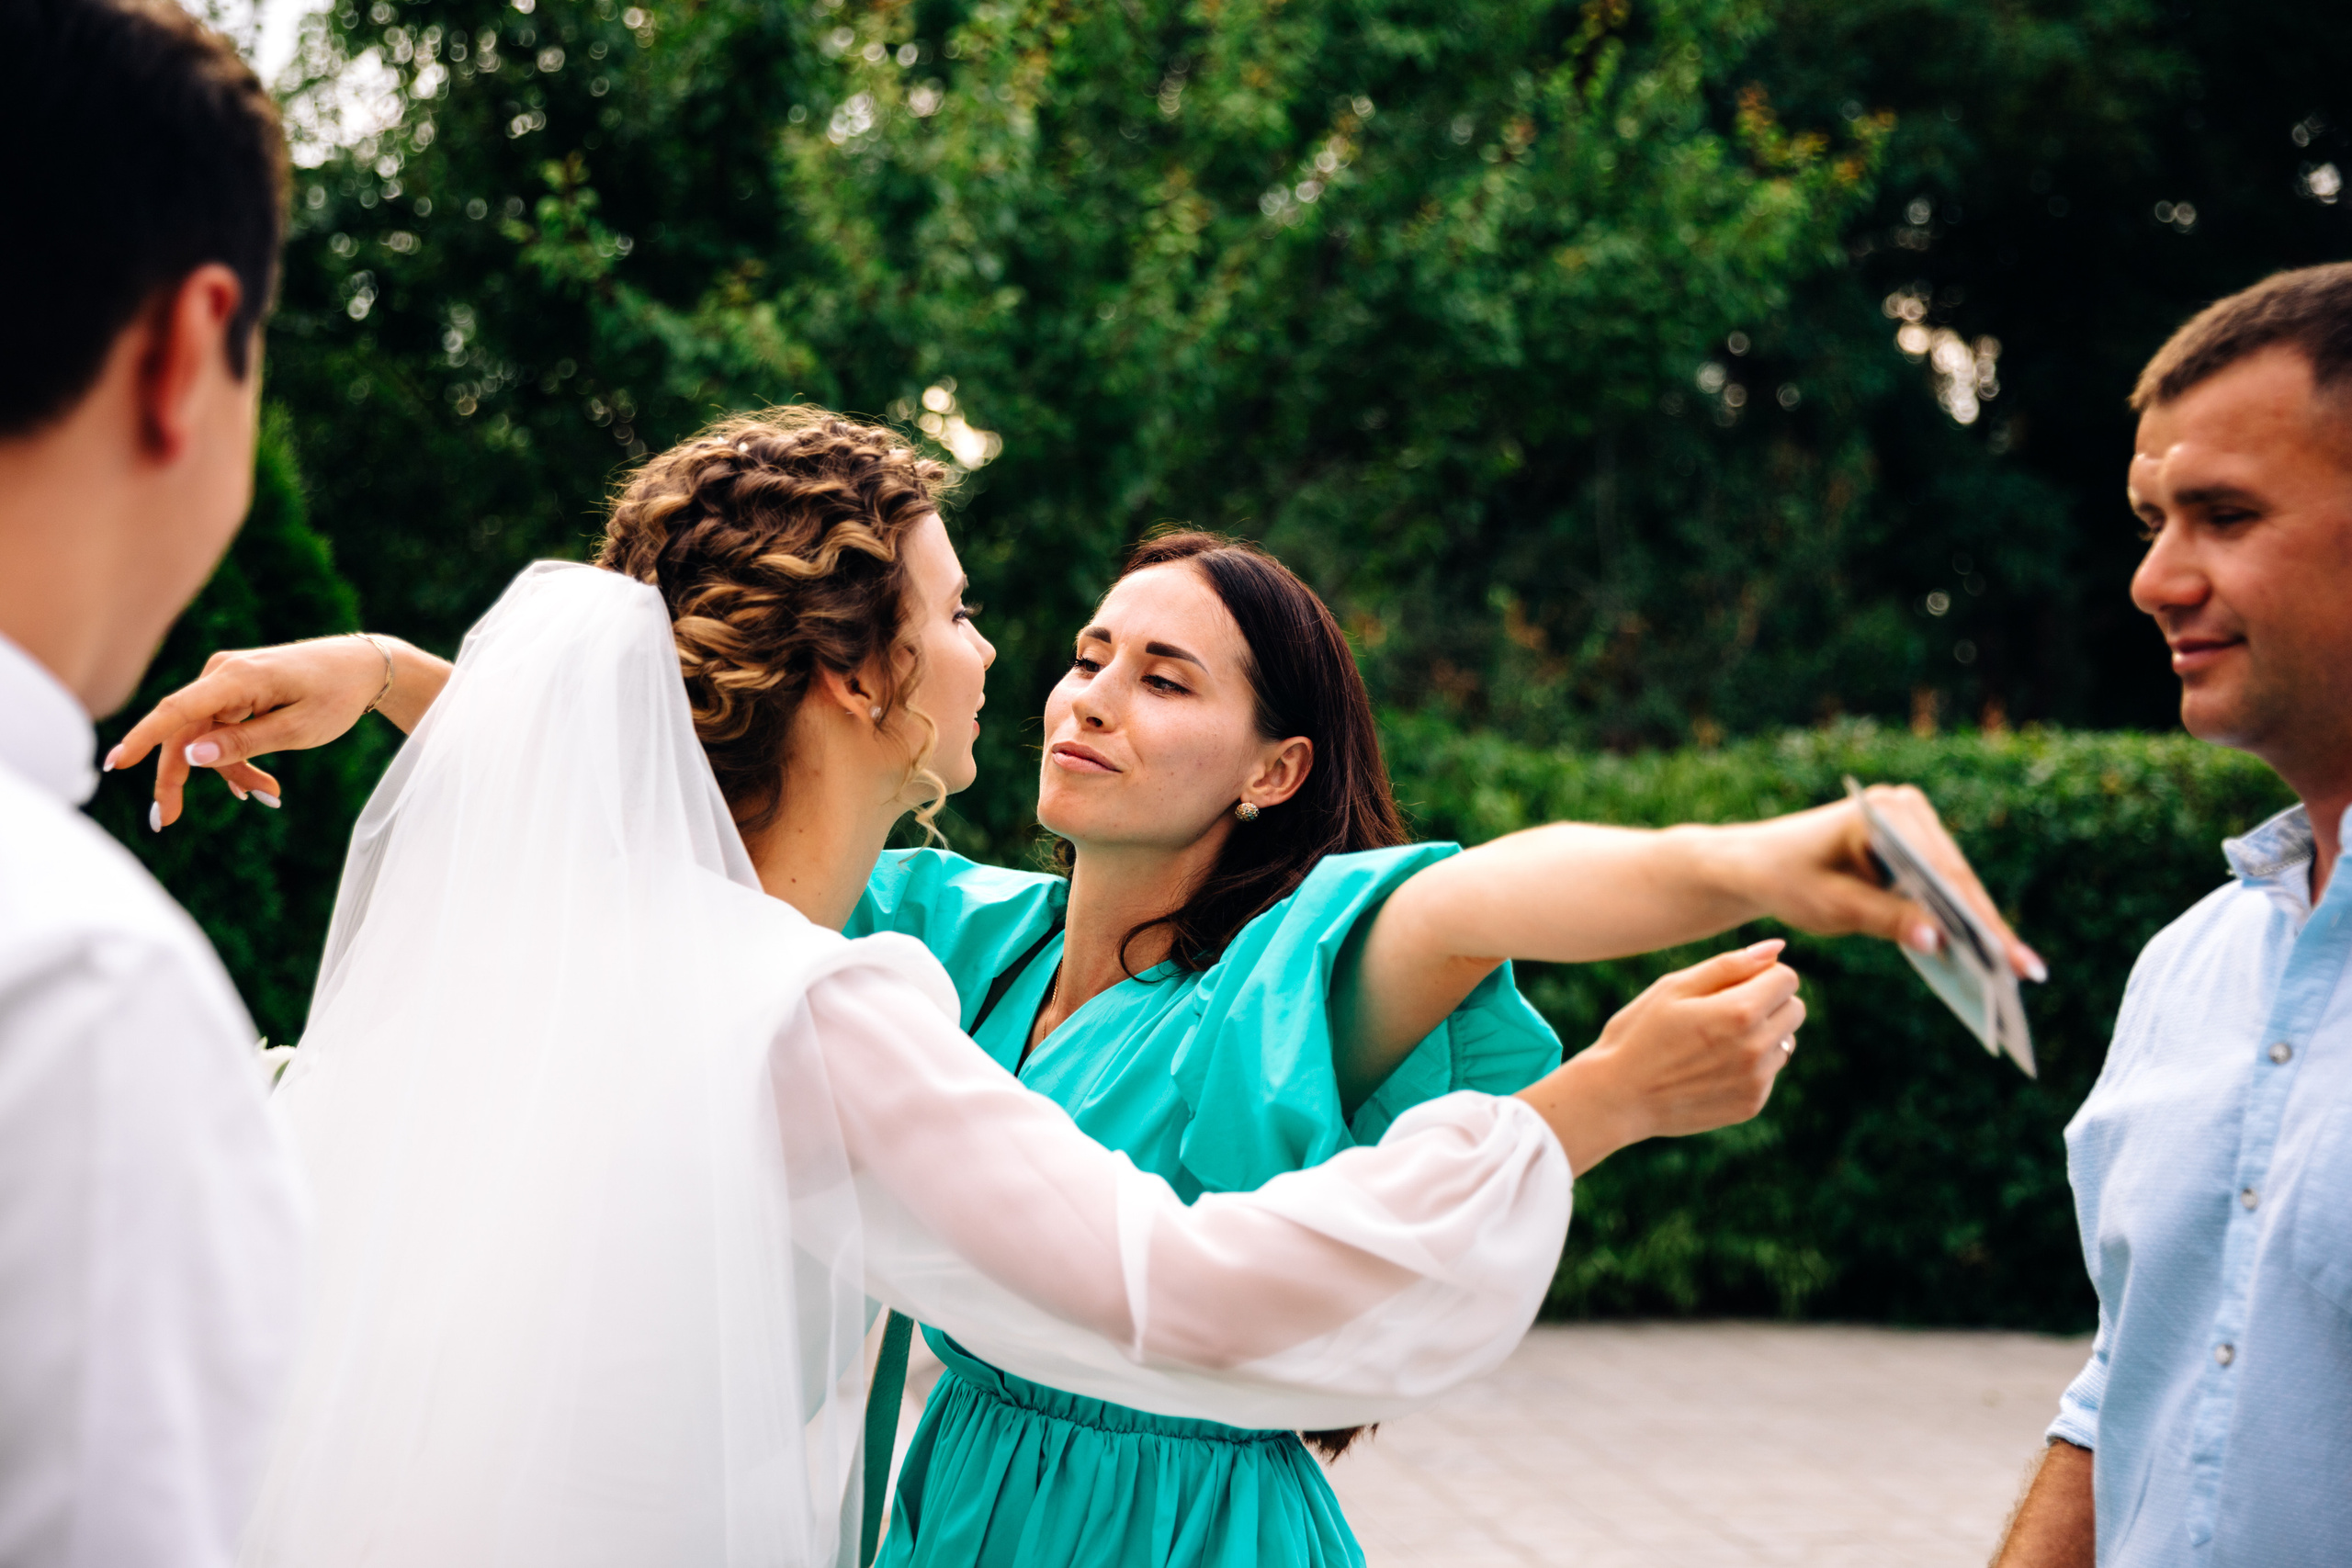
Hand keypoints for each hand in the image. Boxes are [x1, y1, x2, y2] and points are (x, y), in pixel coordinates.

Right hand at [107, 635, 402, 826]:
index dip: (143, 739)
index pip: (178, 711)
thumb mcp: (299, 730)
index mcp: (239, 678)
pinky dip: (234, 756)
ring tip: (269, 793)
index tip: (115, 764)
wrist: (362, 667)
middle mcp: (222, 673)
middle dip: (180, 777)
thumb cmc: (336, 696)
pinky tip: (254, 783)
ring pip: (204, 736)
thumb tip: (190, 757)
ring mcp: (225, 679)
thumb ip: (245, 743)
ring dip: (228, 770)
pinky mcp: (233, 688)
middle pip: (184, 732)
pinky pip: (219, 728)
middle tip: (167, 820)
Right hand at [1517, 940, 1804, 1173]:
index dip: (1763, 975)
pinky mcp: (1752, 1104)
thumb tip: (1776, 948)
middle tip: (1724, 1010)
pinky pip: (1769, 1073)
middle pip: (1795, 1010)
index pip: (1787, 979)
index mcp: (1740, 1011)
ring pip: (1786, 1042)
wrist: (1616, 1097)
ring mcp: (1757, 1080)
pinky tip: (1710, 1069)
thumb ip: (1729, 965)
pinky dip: (1750, 1066)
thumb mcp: (1675, 987)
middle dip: (1769, 1002)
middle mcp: (1757, 1048)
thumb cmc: (1639, 1033)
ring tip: (1714, 1042)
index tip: (1734, 983)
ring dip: (1762, 1036)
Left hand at [1718, 786, 2045, 982]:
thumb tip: (1940, 941)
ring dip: (1983, 927)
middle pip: (1957, 878)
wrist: (1756, 864)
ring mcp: (1913, 825)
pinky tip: (1988, 958)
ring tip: (2020, 973)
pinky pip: (1942, 887)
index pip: (1941, 872)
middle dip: (1990, 928)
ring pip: (1956, 884)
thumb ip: (1885, 920)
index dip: (1978, 918)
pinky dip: (1961, 920)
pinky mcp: (1912, 846)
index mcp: (1885, 812)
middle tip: (2028, 973)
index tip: (2005, 954)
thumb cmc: (1787, 879)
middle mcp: (1906, 809)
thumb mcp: (1833, 906)